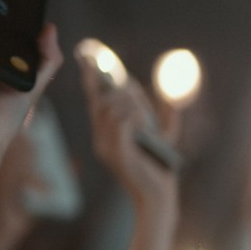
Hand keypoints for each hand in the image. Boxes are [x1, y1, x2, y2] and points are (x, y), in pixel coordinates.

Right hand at [75, 40, 178, 213]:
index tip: (88, 55)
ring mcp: (106, 147)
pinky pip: (120, 124)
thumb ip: (160, 111)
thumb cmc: (159, 165)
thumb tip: (156, 89)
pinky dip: (133, 116)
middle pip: (102, 101)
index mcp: (107, 132)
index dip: (91, 77)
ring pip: (110, 110)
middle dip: (120, 92)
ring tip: (144, 116)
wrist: (159, 194)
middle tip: (138, 98)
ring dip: (129, 104)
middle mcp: (101, 139)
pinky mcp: (117, 155)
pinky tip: (143, 122)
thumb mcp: (162, 134)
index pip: (94, 99)